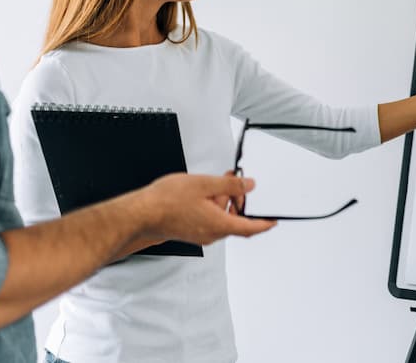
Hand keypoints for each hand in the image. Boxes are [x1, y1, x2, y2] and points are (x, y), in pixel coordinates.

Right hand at [138, 173, 274, 244]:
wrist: (141, 214)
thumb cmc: (167, 201)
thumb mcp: (204, 185)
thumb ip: (230, 185)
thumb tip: (249, 186)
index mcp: (219, 225)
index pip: (250, 227)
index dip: (264, 223)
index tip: (274, 220)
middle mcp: (212, 234)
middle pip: (235, 220)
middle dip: (238, 201)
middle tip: (234, 181)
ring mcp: (201, 235)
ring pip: (221, 219)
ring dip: (223, 201)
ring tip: (216, 183)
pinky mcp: (191, 232)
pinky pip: (210, 220)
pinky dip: (213, 206)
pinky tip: (204, 193)